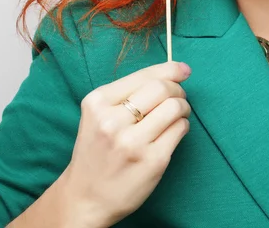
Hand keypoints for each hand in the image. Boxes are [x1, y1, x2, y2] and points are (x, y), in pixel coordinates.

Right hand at [62, 60, 191, 226]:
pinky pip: (180, 129)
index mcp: (98, 102)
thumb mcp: (100, 114)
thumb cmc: (98, 150)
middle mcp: (111, 121)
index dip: (170, 69)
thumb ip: (130, 92)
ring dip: (183, 107)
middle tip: (179, 97)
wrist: (84, 198)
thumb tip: (178, 70)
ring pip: (174, 107)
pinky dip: (183, 125)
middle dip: (177, 89)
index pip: (145, 76)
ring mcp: (132, 142)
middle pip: (162, 88)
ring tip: (178, 114)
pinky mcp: (152, 161)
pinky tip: (174, 131)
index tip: (184, 70)